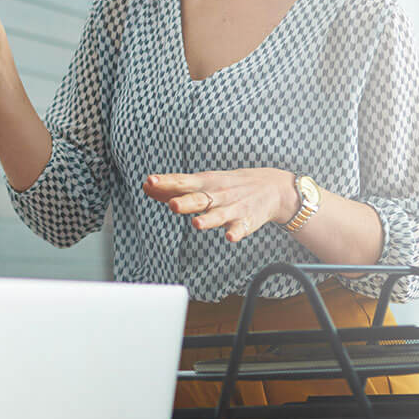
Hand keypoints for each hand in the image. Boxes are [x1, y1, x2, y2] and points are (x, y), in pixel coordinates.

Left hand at [144, 168, 296, 242]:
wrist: (271, 187)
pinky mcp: (247, 221)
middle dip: (185, 202)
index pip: (182, 182)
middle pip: (198, 199)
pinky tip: (229, 237)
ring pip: (218, 215)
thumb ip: (174, 187)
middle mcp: (217, 195)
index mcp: (204, 183)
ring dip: (208, 220)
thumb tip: (147, 187)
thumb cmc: (228, 185)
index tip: (150, 181)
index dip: (165, 182)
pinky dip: (236, 233)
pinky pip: (240, 229)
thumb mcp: (203, 182)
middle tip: (172, 204)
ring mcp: (232, 208)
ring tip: (196, 223)